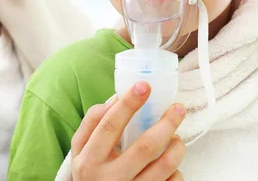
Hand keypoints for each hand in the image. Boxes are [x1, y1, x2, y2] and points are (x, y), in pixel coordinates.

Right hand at [71, 81, 185, 180]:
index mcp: (89, 161)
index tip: (144, 85)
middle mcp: (109, 180)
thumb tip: (115, 99)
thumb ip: (91, 124)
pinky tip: (170, 165)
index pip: (109, 126)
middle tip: (178, 108)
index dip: (128, 104)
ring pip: (164, 166)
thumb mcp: (79, 152)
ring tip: (176, 138)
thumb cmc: (90, 175)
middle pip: (145, 147)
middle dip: (166, 123)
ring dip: (176, 146)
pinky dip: (176, 170)